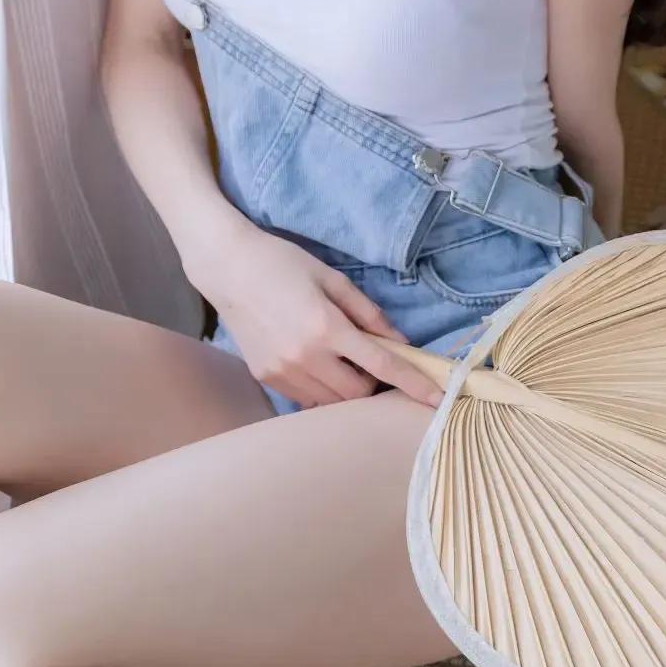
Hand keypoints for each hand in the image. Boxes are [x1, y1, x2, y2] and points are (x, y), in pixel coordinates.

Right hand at [194, 228, 443, 409]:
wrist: (228, 267)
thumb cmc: (284, 263)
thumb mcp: (333, 279)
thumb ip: (369, 313)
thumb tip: (401, 342)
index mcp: (327, 327)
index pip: (382, 365)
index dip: (413, 384)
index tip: (437, 401)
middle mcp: (305, 357)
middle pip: (358, 393)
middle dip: (374, 383)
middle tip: (372, 359)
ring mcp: (283, 372)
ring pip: (331, 402)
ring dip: (348, 390)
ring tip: (344, 361)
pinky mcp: (266, 377)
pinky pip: (307, 398)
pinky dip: (323, 389)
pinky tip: (319, 364)